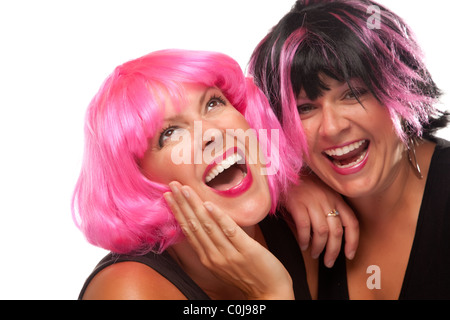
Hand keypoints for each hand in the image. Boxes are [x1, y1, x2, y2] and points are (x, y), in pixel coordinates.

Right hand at [164, 181, 293, 299]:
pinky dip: (219, 217)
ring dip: (195, 205)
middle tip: (172, 186)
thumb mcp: (225, 263)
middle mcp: (214, 256)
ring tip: (185, 189)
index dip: (178, 212)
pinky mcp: (246, 251)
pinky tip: (210, 204)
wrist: (270, 294)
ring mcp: (229, 254)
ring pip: (207, 226)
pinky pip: (230, 231)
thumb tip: (208, 223)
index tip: (169, 196)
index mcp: (208, 258)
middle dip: (182, 204)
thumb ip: (215, 246)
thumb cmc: (249, 276)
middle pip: (194, 225)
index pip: (188, 231)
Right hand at [285, 173, 358, 266]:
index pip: (352, 222)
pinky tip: (302, 244)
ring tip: (314, 254)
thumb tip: (330, 236)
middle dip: (334, 251)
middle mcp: (327, 199)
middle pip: (337, 231)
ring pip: (322, 232)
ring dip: (319, 247)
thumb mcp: (321, 193)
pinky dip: (305, 239)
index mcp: (336, 197)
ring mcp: (312, 201)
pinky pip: (305, 227)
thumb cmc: (301, 184)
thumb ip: (327, 209)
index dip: (353, 241)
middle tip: (328, 262)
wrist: (282, 171)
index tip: (349, 255)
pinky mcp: (297, 204)